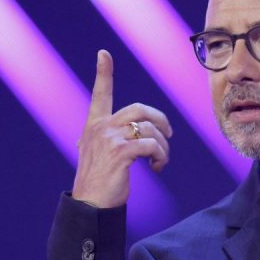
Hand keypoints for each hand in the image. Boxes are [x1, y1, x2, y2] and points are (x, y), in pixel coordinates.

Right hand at [72, 50, 172, 207]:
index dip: (103, 73)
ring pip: (149, 128)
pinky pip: (151, 145)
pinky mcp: (120, 152)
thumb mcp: (99, 155)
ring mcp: (109, 139)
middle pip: (138, 109)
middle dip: (160, 119)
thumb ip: (112, 139)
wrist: (90, 205)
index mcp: (94, 127)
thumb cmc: (99, 183)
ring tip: (160, 161)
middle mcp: (100, 128)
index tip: (103, 54)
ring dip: (162, 146)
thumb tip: (139, 136)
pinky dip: (161, 156)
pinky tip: (157, 167)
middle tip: (169, 135)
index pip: (99, 95)